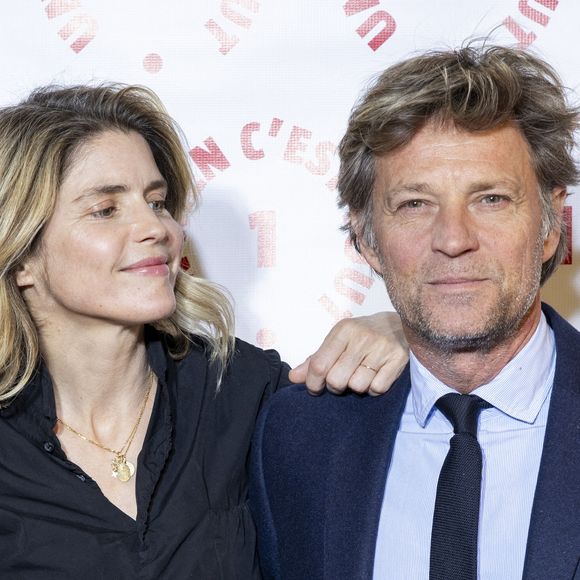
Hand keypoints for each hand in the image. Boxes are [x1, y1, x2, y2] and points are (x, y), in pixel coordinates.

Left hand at [289, 311, 407, 395]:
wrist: (399, 325)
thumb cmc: (362, 334)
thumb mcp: (337, 340)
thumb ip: (316, 359)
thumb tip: (293, 378)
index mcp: (343, 330)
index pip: (319, 364)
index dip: (313, 382)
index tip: (314, 387)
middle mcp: (362, 337)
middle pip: (336, 380)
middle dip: (335, 386)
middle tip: (340, 380)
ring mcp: (382, 349)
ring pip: (357, 386)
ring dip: (355, 387)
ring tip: (359, 375)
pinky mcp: (398, 360)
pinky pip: (377, 389)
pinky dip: (373, 388)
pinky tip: (374, 376)